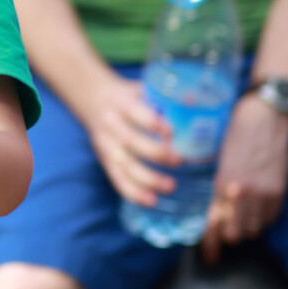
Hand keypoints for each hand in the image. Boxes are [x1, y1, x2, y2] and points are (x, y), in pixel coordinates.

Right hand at [83, 75, 180, 206]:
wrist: (92, 98)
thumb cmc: (127, 95)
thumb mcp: (140, 87)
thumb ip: (163, 95)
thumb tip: (195, 100)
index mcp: (120, 102)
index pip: (135, 112)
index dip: (152, 123)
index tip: (172, 132)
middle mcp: (109, 124)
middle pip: (130, 141)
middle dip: (156, 153)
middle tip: (179, 160)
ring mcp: (105, 144)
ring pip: (124, 165)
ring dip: (148, 178)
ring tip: (171, 186)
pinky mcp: (104, 160)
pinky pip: (117, 179)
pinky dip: (133, 192)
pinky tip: (151, 200)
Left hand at [200, 95, 287, 262]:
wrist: (265, 117)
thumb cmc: (234, 132)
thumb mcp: (217, 159)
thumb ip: (214, 186)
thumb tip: (211, 210)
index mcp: (222, 182)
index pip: (215, 222)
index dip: (210, 242)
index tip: (207, 255)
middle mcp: (243, 191)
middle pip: (235, 233)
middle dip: (227, 234)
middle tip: (223, 228)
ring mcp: (264, 192)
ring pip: (253, 229)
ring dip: (245, 226)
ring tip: (239, 215)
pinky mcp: (280, 191)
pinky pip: (271, 219)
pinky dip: (262, 219)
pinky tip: (255, 209)